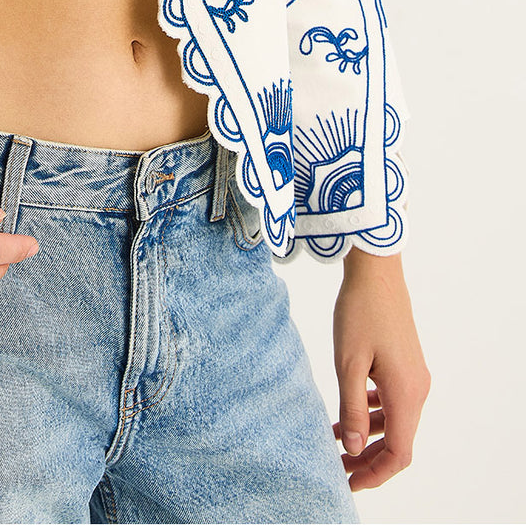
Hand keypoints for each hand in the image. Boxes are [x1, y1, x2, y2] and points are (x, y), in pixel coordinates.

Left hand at [332, 248, 429, 490]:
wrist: (376, 271)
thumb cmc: (359, 312)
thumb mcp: (347, 362)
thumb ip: (350, 408)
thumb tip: (353, 448)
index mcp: (405, 393)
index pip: (399, 453)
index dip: (376, 474)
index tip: (349, 482)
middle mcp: (417, 389)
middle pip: (399, 442)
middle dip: (369, 460)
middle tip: (338, 468)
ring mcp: (414, 376)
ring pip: (395, 422)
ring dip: (369, 437)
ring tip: (335, 442)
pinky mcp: (406, 365)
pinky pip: (393, 402)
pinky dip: (372, 414)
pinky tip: (348, 412)